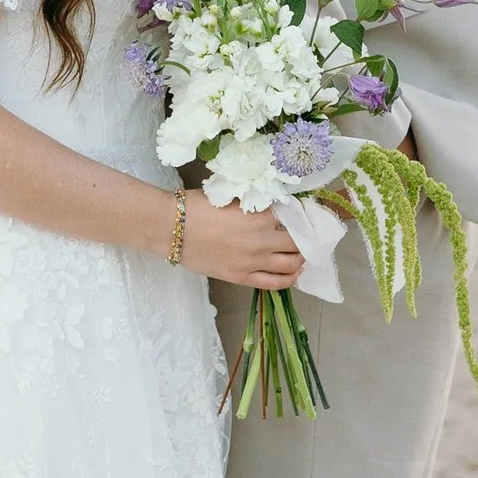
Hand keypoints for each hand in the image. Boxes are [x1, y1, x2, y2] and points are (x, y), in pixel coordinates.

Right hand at [179, 193, 306, 290]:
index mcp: (261, 215)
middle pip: (298, 242)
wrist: (171, 228)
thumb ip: (255, 201)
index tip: (305, 214)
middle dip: (306, 238)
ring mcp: (254, 262)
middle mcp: (263, 240)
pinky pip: (275, 283)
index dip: (302, 214)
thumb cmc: (197, 206)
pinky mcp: (242, 278)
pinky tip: (294, 273)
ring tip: (302, 254)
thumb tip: (273, 203)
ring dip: (301, 259)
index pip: (295, 216)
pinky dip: (290, 279)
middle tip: (306, 235)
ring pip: (291, 264)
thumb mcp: (231, 195)